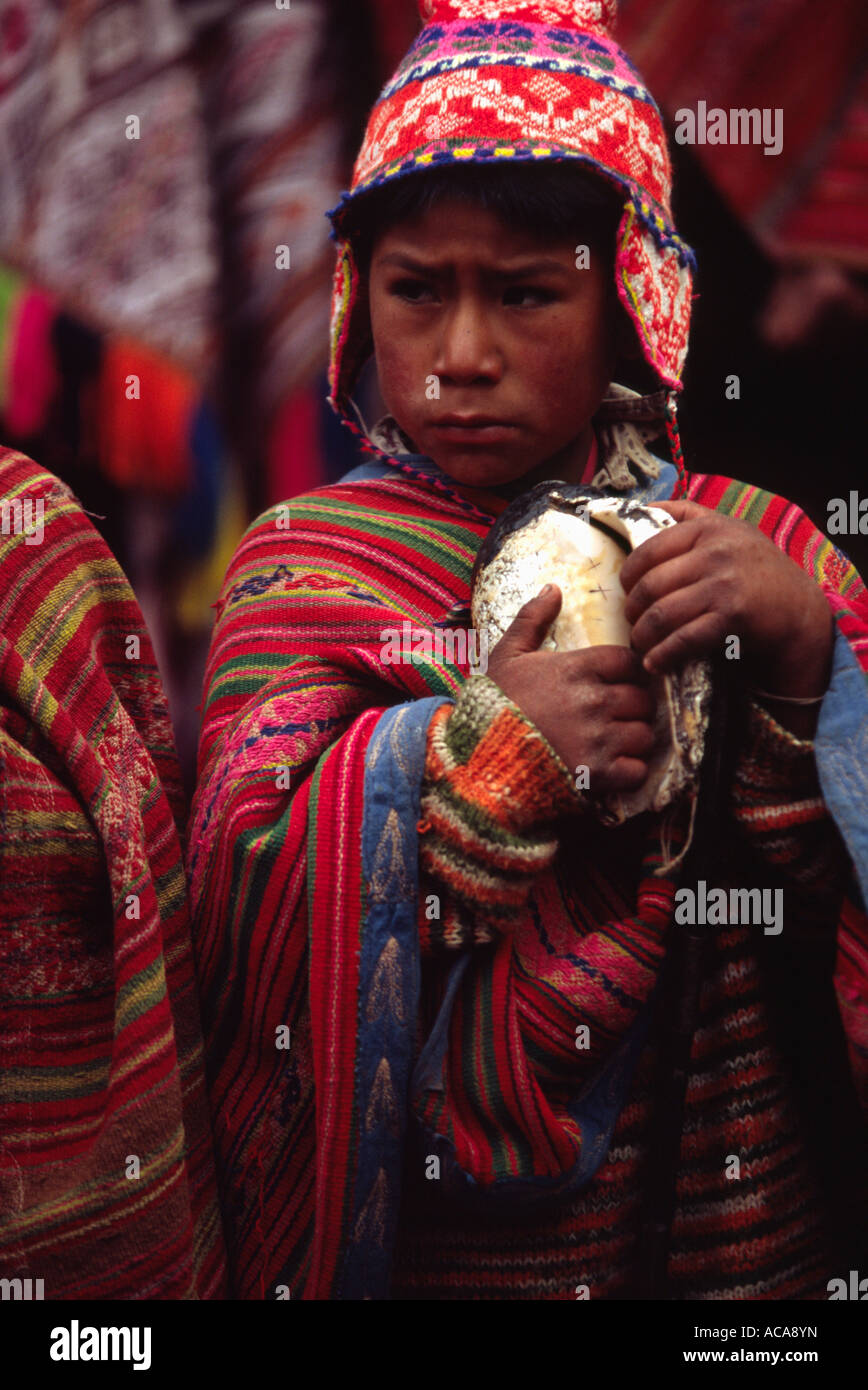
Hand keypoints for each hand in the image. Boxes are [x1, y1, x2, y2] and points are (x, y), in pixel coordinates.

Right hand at [485, 585, 654, 793]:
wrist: (479, 761)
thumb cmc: (492, 706)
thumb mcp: (506, 656)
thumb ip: (531, 620)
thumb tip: (553, 587)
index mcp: (577, 668)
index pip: (629, 662)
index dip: (625, 672)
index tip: (613, 683)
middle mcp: (594, 701)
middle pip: (642, 699)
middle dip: (631, 707)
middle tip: (614, 716)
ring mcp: (599, 739)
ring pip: (644, 735)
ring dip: (633, 740)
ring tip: (613, 743)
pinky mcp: (600, 774)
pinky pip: (638, 770)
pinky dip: (630, 771)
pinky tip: (613, 769)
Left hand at [619, 499, 833, 697]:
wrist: (798, 609)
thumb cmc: (755, 569)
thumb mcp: (729, 530)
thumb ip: (690, 516)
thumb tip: (645, 506)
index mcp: (708, 528)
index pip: (649, 549)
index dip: (629, 573)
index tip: (627, 589)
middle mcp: (716, 552)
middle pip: (650, 584)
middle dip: (632, 609)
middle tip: (632, 621)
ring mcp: (725, 584)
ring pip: (662, 613)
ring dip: (643, 635)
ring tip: (640, 643)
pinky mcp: (732, 617)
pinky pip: (684, 639)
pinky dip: (662, 655)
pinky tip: (653, 663)